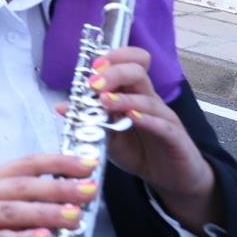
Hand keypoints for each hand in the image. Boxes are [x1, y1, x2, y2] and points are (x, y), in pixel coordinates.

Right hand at [0, 152, 94, 236]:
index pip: (27, 164)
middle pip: (23, 187)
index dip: (58, 163)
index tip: (87, 165)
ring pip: (14, 212)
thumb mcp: (4, 208)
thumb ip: (33, 201)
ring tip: (74, 217)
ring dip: (47, 213)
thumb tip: (76, 198)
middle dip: (59, 188)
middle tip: (88, 192)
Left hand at [70, 47, 220, 230]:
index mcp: (132, 93)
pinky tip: (132, 118)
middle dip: (114, 73)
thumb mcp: (108, 135)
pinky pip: (163, 125)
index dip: (113, 58)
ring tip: (104, 101)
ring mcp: (163, 117)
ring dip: (124, 98)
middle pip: (137, 72)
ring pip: (147, 98)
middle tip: (93, 84)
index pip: (130, 63)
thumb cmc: (139, 150)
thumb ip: (89, 120)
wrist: (171, 178)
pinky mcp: (175, 137)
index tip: (92, 66)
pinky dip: (147, 120)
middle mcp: (149, 100)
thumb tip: (61, 107)